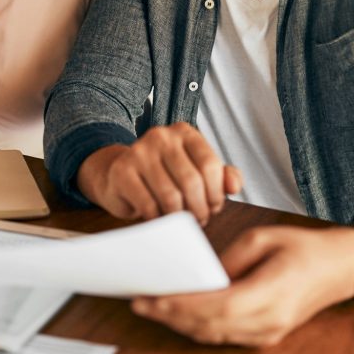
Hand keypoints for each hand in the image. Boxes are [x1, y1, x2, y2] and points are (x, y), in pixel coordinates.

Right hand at [76, 123, 242, 224]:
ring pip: (171, 196)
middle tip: (199, 219)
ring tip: (180, 221)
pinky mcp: (122, 171)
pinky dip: (158, 219)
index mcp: (184, 132)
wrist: (119, 176)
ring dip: (180, 217)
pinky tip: (159, 217)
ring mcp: (139, 151)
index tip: (213, 207)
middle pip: (192, 182)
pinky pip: (149, 205)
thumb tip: (233, 186)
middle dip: (200, 209)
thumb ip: (222, 176)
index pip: (210, 165)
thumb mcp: (196, 171)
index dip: (216, 193)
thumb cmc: (165, 176)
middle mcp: (161, 136)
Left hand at [132, 225, 353, 346]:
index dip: (182, 305)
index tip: (153, 297)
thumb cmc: (304, 246)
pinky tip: (178, 315)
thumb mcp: (262, 238)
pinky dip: (198, 327)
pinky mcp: (267, 335)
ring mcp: (269, 333)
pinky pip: (225, 336)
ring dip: (180, 324)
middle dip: (171, 315)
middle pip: (211, 326)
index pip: (217, 307)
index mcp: (272, 293)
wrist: (340, 267)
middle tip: (139, 302)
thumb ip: (229, 260)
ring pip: (215, 335)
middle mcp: (270, 321)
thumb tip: (201, 276)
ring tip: (151, 308)